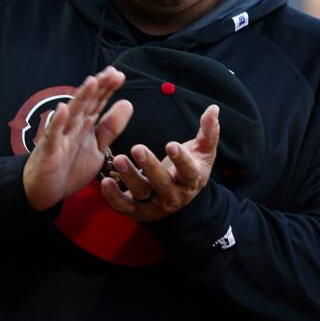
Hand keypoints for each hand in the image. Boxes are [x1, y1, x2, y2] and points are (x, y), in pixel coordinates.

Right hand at [22, 68, 131, 210]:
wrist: (44, 191)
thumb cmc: (69, 167)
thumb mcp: (97, 148)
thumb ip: (110, 127)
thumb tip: (127, 103)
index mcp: (84, 125)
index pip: (97, 103)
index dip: (108, 89)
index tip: (119, 74)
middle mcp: (72, 126)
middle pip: (86, 103)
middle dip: (99, 88)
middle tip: (111, 72)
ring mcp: (60, 137)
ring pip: (71, 114)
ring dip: (81, 98)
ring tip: (92, 82)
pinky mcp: (49, 151)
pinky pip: (53, 136)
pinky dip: (57, 123)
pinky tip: (63, 110)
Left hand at [100, 105, 220, 221]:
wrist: (180, 201)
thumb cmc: (190, 169)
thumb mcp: (203, 153)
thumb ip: (208, 132)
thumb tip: (214, 108)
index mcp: (191, 180)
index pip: (188, 172)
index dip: (181, 160)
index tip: (171, 144)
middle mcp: (173, 196)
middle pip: (162, 184)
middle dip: (150, 166)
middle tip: (137, 147)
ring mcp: (154, 206)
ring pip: (142, 193)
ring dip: (129, 177)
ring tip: (120, 159)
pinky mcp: (137, 212)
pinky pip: (124, 206)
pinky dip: (113, 197)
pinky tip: (105, 182)